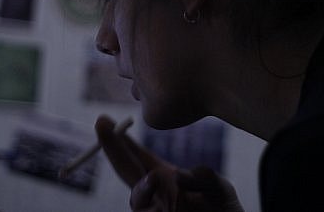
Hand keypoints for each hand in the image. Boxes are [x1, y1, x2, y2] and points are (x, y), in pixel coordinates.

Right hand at [95, 115, 243, 211]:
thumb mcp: (220, 190)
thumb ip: (205, 178)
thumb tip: (179, 176)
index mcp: (165, 176)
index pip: (137, 155)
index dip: (120, 139)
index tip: (104, 120)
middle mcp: (154, 194)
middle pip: (126, 169)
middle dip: (113, 147)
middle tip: (102, 123)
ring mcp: (153, 211)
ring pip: (136, 201)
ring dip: (142, 190)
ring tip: (154, 179)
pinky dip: (151, 209)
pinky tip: (162, 204)